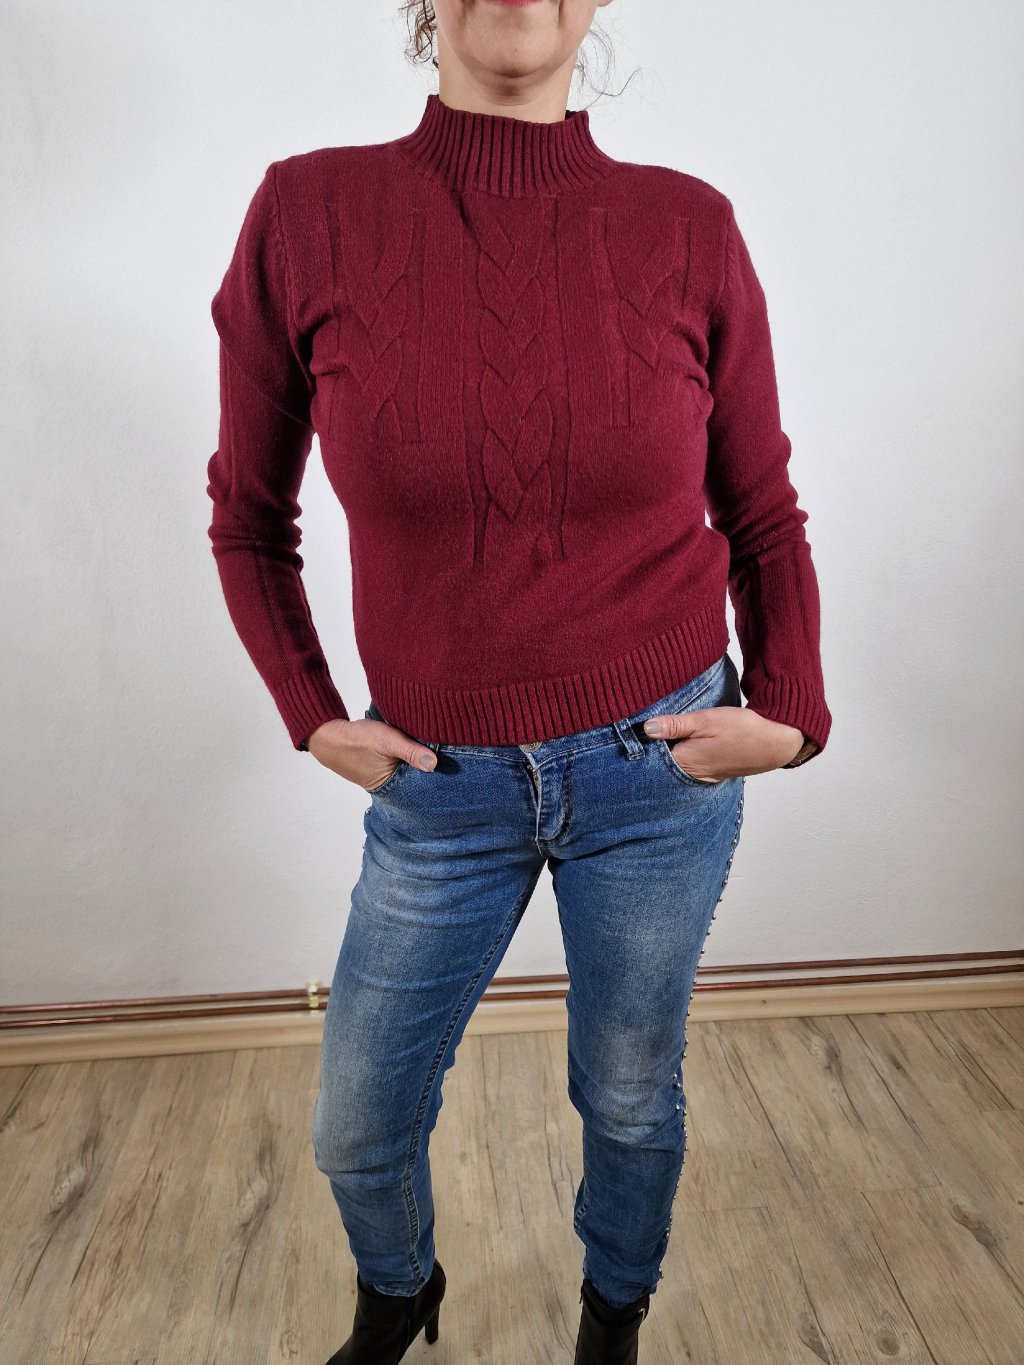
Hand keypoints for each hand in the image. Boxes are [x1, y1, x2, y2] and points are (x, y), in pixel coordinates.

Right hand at [307, 717, 437, 790]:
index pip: (424, 785)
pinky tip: (415, 745)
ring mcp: (386, 776)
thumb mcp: (387, 741)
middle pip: (419, 778)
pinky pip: (401, 764)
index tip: (454, 764)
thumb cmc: (356, 740)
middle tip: (450, 751)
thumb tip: (434, 763)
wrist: (328, 736)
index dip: (438, 775)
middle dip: (430, 767)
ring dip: (419, 760)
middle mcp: (391, 785)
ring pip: (410, 770)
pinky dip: (408, 756)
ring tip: (436, 747)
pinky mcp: (382, 766)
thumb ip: (410, 751)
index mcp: (393, 786)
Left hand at [643, 706, 805, 781]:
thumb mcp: (706, 720)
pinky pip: (689, 768)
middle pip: (661, 765)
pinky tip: (682, 747)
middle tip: (641, 733)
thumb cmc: (743, 729)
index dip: (641, 746)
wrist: (776, 742)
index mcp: (685, 762)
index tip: (631, 732)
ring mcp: (703, 777)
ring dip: (668, 755)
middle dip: (651, 752)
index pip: (650, 759)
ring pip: (675, 767)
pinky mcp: (712, 774)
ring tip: (660, 740)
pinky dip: (682, 758)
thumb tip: (646, 728)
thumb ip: (675, 725)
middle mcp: (691, 774)